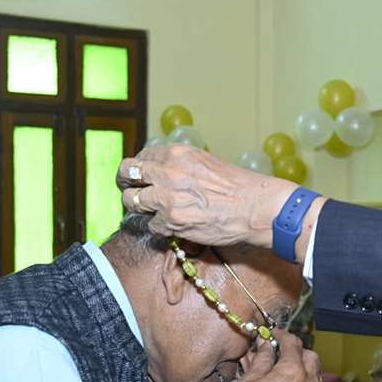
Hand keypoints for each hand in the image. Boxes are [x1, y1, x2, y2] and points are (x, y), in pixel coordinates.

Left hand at [118, 145, 296, 247]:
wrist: (255, 207)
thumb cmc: (237, 187)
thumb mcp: (205, 162)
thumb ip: (178, 165)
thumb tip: (159, 172)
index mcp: (176, 154)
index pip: (140, 157)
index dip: (137, 170)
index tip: (140, 178)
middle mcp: (168, 172)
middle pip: (126, 174)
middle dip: (126, 184)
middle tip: (132, 193)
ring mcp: (167, 198)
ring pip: (131, 201)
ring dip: (139, 207)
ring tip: (152, 212)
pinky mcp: (171, 221)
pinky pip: (151, 225)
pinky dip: (159, 227)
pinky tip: (173, 225)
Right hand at [211, 329, 326, 381]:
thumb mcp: (247, 381)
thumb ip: (262, 359)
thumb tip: (267, 345)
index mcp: (292, 374)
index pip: (294, 344)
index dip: (283, 337)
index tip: (277, 338)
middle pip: (311, 358)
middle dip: (297, 354)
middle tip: (281, 356)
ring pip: (316, 378)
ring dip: (303, 373)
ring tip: (284, 378)